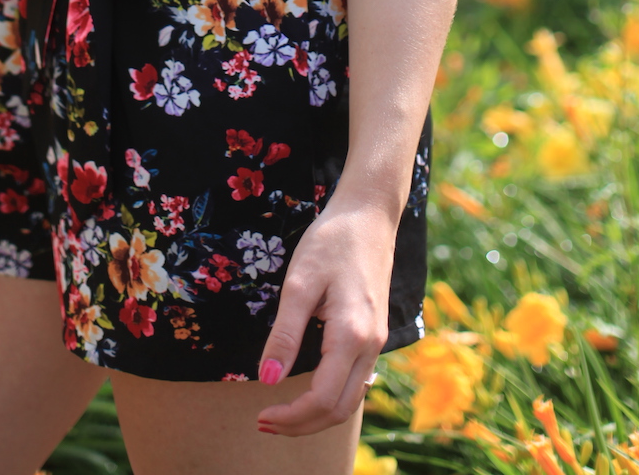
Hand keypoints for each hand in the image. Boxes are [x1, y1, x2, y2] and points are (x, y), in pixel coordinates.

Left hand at [255, 191, 396, 435]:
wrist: (369, 215)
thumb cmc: (332, 240)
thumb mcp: (300, 282)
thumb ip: (285, 334)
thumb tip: (267, 379)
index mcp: (352, 334)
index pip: (323, 398)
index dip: (292, 416)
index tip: (261, 414)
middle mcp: (371, 345)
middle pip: (340, 410)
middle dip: (302, 425)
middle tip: (265, 422)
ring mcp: (377, 342)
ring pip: (351, 400)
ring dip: (317, 416)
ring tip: (281, 413)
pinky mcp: (375, 335)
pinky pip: (356, 382)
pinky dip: (331, 398)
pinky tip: (307, 391)